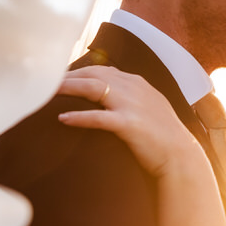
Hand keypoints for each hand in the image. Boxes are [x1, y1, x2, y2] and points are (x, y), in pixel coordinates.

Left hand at [58, 66, 205, 177]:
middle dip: (67, 75)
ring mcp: (131, 104)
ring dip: (68, 88)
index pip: (101, 69)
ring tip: (47, 92)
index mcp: (137, 83)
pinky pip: (98, 117)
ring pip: (93, 88)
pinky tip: (62, 119)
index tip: (60, 78)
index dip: (78, 72)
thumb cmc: (162, 137)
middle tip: (45, 81)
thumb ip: (130, 98)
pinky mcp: (129, 124)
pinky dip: (79, 116)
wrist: (181, 156)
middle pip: (93, 74)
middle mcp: (133, 88)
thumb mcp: (149, 108)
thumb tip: (108, 97)